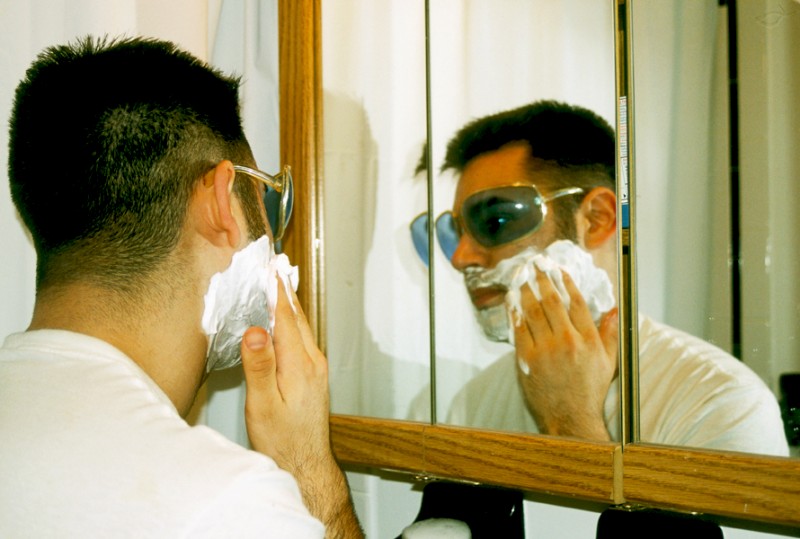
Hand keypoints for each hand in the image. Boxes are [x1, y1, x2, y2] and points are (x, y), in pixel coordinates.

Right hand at [240, 279, 362, 537]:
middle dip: (284, 292)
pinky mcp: (313, 378)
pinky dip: (291, 324)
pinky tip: (282, 324)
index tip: (269, 268)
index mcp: (300, 364)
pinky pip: (301, 340)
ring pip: (301, 329)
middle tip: (272, 267)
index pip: (287, 317)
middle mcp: (313, 362)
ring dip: (288, 307)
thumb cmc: (283, 441)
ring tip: (276, 286)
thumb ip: (260, 365)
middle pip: (297, 318)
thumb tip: (256, 330)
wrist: (305, 466)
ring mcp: (316, 370)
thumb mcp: (263, 404)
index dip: (276, 291)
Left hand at [513, 268, 617, 439]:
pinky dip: (515, 313)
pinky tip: (512, 301)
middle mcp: (567, 341)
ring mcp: (546, 349)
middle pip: (552, 301)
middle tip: (535, 266)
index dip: (566, 282)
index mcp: (588, 339)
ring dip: (526, 291)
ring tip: (521, 278)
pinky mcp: (528, 359)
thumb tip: (612, 309)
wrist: (570, 418)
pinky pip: (519, 329)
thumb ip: (610, 333)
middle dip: (542, 280)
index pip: (576, 302)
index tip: (558, 270)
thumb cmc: (589, 390)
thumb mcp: (608, 362)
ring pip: (533, 312)